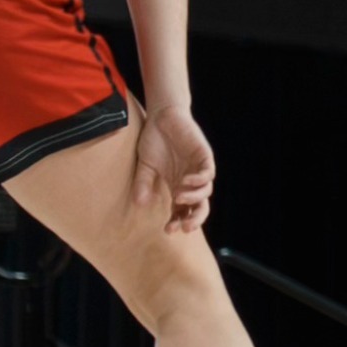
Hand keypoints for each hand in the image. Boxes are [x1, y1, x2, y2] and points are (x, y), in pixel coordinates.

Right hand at [133, 104, 214, 233]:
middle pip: (200, 207)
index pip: (182, 211)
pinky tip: (185, 182)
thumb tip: (139, 204)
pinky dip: (198, 181)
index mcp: (178, 187)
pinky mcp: (204, 156)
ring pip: (205, 192)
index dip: (177, 222)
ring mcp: (198, 169)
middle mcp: (190, 182)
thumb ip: (143, 184)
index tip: (168, 229)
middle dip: (194, 219)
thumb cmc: (154, 140)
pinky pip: (207, 173)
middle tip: (185, 227)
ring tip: (180, 199)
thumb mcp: (145, 166)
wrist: (162, 116)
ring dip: (194, 198)